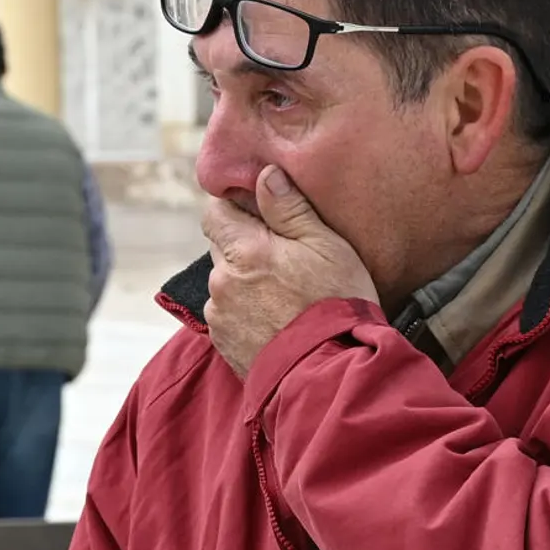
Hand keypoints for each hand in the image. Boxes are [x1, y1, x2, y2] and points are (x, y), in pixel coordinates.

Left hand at [200, 165, 377, 377]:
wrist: (329, 373)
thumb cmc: (335, 304)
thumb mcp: (327, 246)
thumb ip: (290, 208)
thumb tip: (264, 175)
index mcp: (244, 250)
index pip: (214, 213)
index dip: (236, 209)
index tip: (262, 216)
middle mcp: (222, 281)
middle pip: (222, 248)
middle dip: (246, 247)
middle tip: (286, 258)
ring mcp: (220, 316)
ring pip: (226, 284)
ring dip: (247, 283)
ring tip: (287, 297)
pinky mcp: (224, 345)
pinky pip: (229, 315)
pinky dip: (248, 313)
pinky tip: (279, 321)